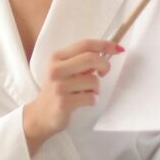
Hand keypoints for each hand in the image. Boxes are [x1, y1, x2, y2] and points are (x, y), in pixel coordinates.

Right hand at [23, 39, 123, 154]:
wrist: (41, 114)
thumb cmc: (58, 90)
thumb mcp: (65, 70)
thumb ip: (81, 60)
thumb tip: (106, 52)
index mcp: (57, 57)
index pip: (85, 44)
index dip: (104, 44)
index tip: (118, 49)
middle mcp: (56, 69)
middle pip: (91, 58)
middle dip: (105, 65)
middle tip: (104, 73)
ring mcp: (59, 86)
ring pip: (93, 80)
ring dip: (97, 88)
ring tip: (88, 92)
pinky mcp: (63, 103)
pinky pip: (91, 98)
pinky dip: (92, 100)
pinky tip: (83, 101)